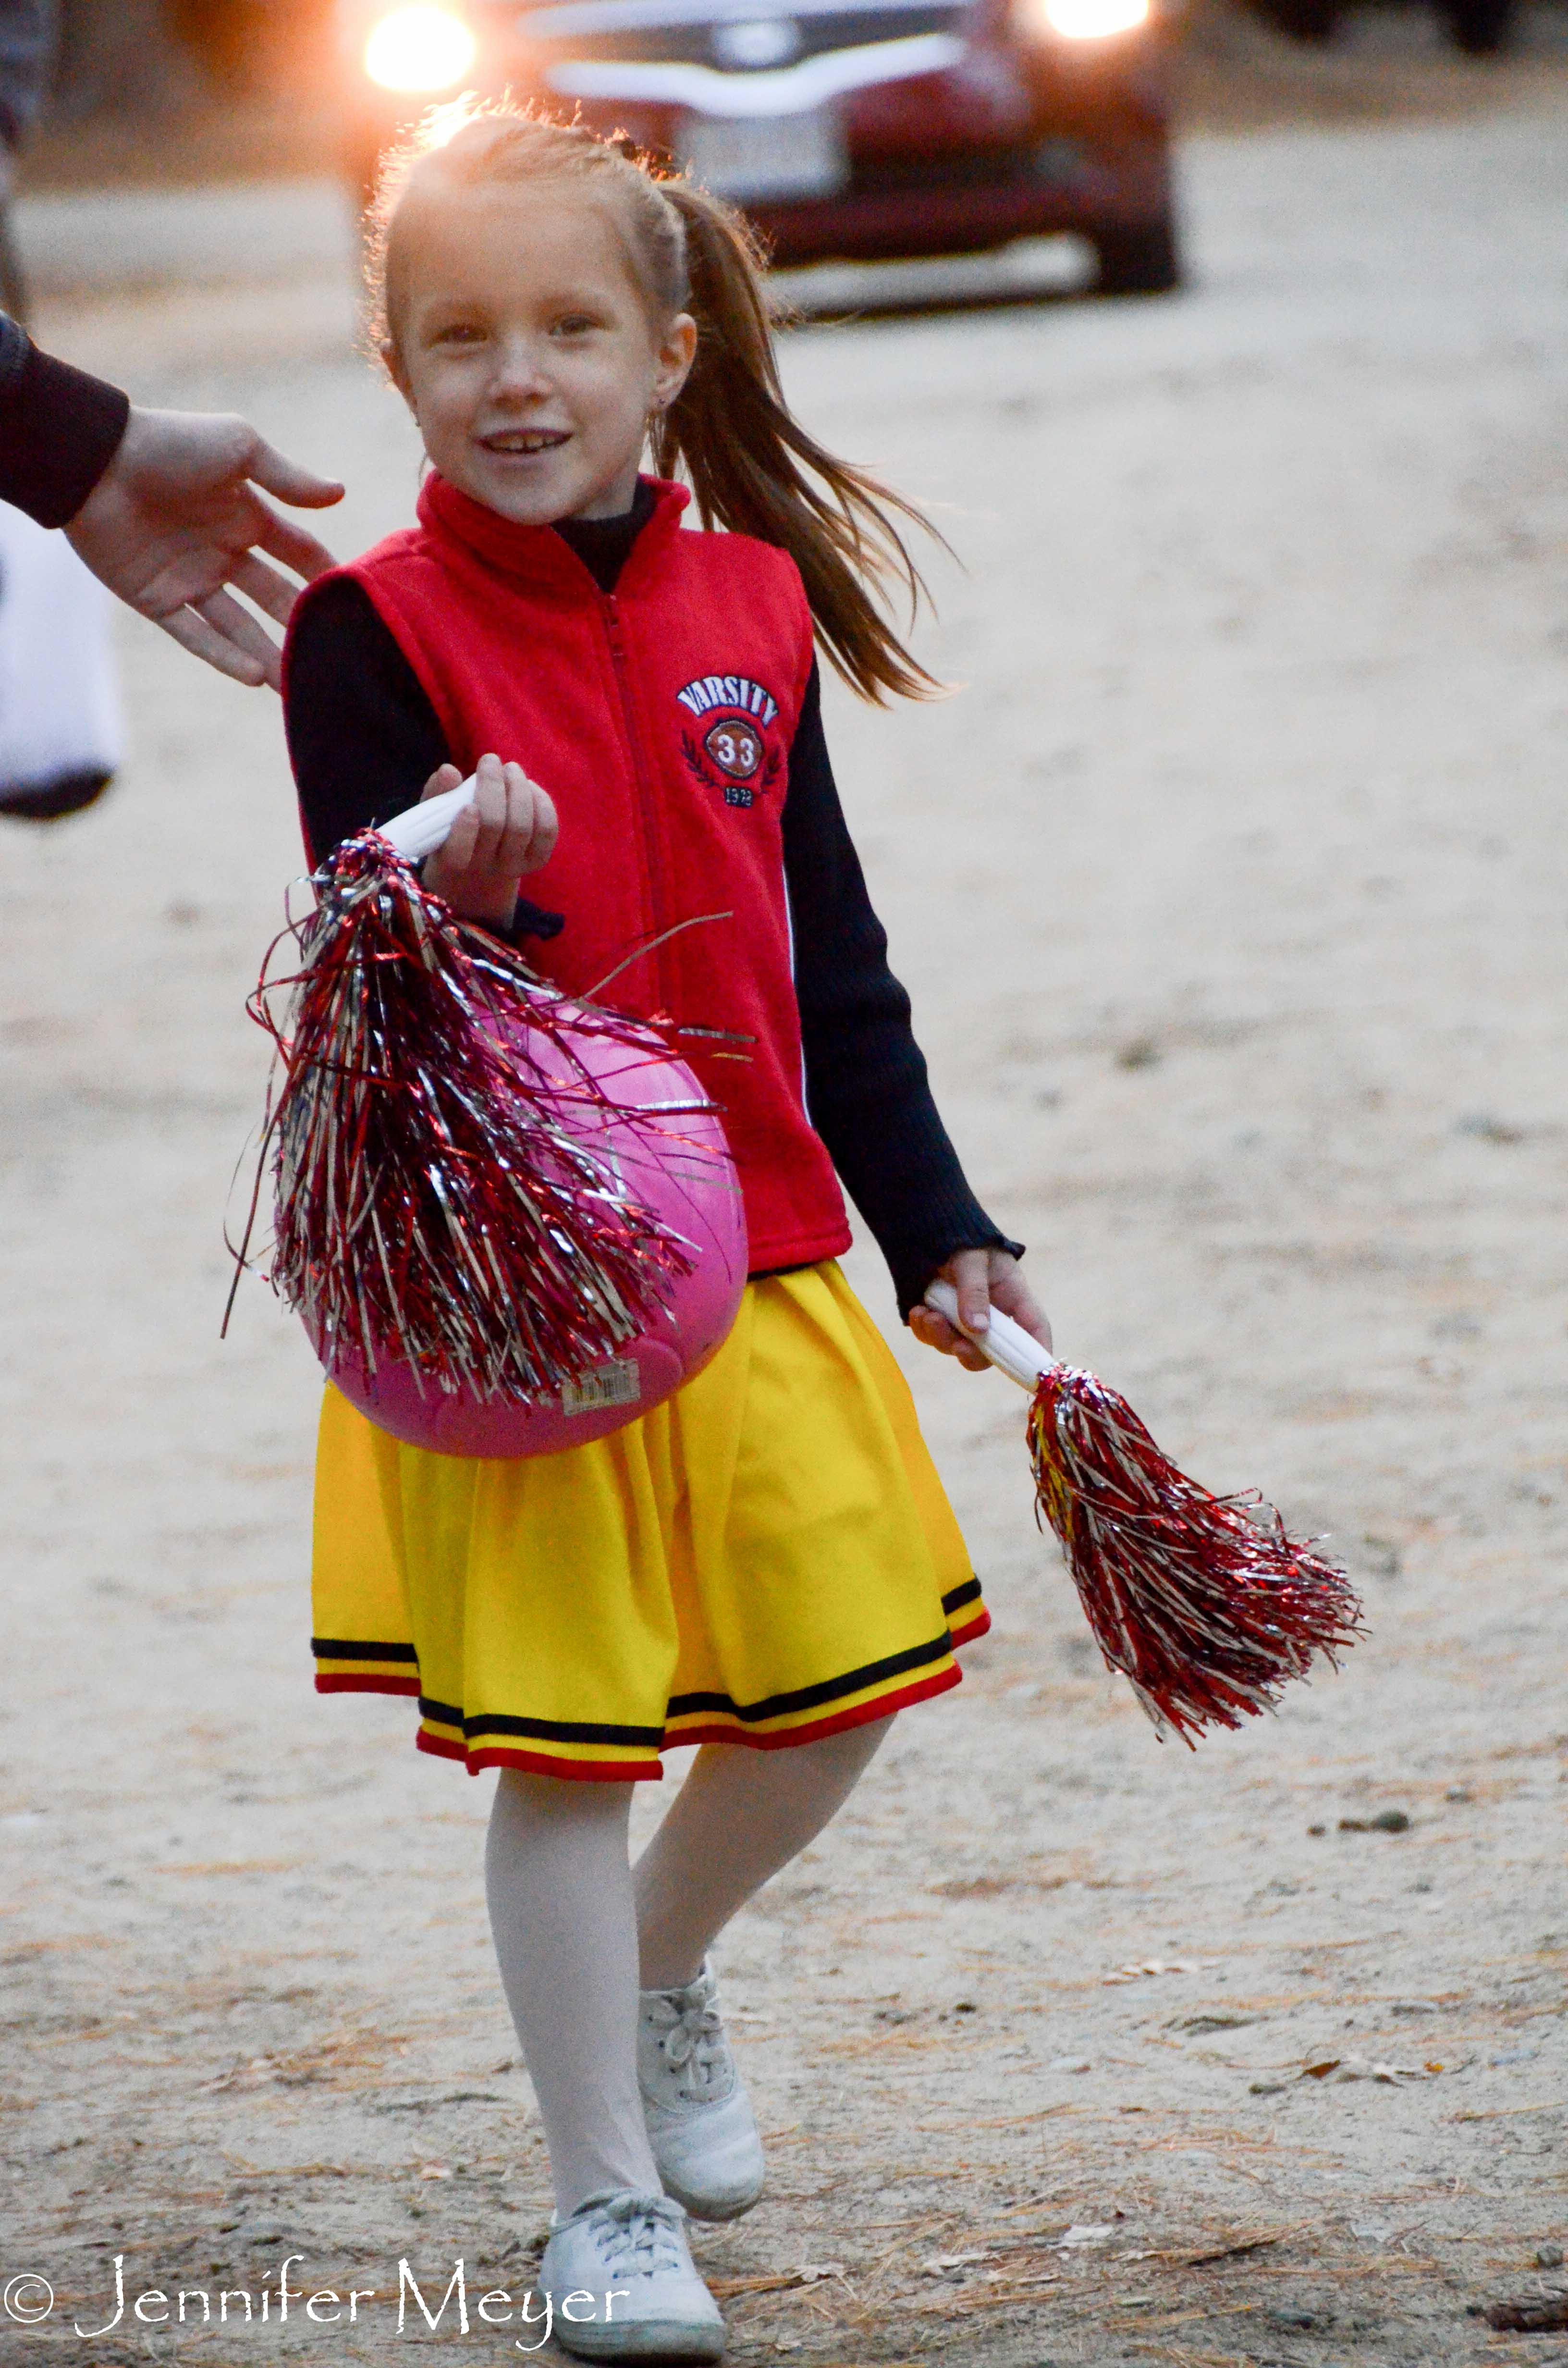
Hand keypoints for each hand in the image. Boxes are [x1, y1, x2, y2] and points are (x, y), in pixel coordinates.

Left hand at [65, 407, 342, 689]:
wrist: (95, 459)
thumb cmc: (169, 442)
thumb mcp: (239, 447)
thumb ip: (288, 478)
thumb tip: (340, 494)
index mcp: (246, 516)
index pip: (298, 553)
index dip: (326, 576)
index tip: (360, 604)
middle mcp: (223, 551)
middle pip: (274, 598)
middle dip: (302, 627)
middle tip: (337, 659)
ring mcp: (190, 578)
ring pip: (240, 627)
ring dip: (268, 656)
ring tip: (298, 685)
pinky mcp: (157, 599)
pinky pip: (196, 636)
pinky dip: (224, 657)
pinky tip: (254, 677)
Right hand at [420, 754, 558, 925]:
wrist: (479, 871)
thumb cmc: (450, 833)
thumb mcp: (435, 816)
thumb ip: (437, 793)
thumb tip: (449, 770)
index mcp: (451, 862)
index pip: (458, 853)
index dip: (465, 829)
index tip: (468, 804)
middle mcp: (483, 867)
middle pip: (494, 827)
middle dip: (493, 787)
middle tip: (489, 760)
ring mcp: (512, 866)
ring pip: (522, 827)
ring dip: (519, 789)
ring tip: (511, 768)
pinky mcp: (536, 861)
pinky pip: (546, 830)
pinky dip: (541, 803)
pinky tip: (530, 786)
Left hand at [908, 1247, 1051, 1373]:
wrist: (928, 1229)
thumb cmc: (961, 1239)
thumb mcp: (972, 1259)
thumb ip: (975, 1292)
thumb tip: (977, 1329)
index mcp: (1012, 1296)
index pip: (1033, 1328)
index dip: (1038, 1352)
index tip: (1036, 1373)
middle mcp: (991, 1315)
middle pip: (990, 1353)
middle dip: (972, 1354)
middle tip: (957, 1345)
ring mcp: (964, 1320)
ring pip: (957, 1347)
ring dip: (941, 1338)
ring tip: (928, 1315)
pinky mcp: (940, 1320)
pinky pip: (933, 1337)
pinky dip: (924, 1329)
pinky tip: (918, 1311)